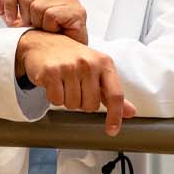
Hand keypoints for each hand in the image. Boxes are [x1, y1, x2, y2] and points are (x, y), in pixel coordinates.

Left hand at [0, 0, 86, 44]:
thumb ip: (6, 8)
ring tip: (46, 31)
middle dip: (26, 17)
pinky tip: (55, 33)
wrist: (63, 56)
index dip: (10, 2)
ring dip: (38, 24)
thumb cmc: (46, 37)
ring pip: (37, 6)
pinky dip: (49, 28)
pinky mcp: (77, 12)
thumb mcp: (19, 22)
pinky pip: (51, 15)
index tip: (12, 18)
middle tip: (36, 28)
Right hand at [15, 31, 136, 134]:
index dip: (115, 116)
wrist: (42, 42)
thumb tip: (130, 112)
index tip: (112, 131)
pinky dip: (54, 97)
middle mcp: (89, 63)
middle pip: (91, 106)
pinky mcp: (51, 72)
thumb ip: (112, 92)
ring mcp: (69, 66)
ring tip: (63, 83)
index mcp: (104, 62)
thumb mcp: (96, 70)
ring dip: (67, 100)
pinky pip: (56, 100)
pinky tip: (53, 83)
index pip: (116, 95)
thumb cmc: (72, 57)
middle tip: (75, 88)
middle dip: (82, 103)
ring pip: (73, 105)